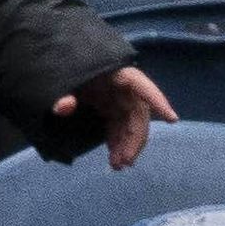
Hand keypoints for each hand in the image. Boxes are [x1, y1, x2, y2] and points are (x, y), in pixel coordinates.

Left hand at [57, 62, 176, 168]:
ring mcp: (115, 95)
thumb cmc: (60, 64)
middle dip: (134, 138)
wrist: (52, 59)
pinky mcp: (107, 104)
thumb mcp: (60, 77)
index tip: (171, 119)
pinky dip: (117, 139)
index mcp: (114, 72)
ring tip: (118, 165)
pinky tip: (114, 155)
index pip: (140, 84)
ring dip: (126, 144)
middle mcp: (120, 84)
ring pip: (129, 122)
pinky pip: (118, 123)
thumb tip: (63, 106)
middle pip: (137, 112)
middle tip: (125, 162)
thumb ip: (62, 91)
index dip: (157, 100)